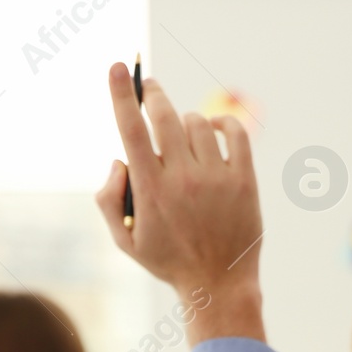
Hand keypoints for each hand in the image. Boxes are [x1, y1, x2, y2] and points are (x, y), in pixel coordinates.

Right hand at [95, 62, 264, 343]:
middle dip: (154, 94)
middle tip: (149, 86)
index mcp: (150, 190)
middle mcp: (182, 178)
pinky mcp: (244, 180)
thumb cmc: (168, 261)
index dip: (123, 95)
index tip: (118, 67)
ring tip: (181, 135)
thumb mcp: (124, 241)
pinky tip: (215, 129)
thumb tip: (118, 160)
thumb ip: (108, 198)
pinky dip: (223, 123)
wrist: (218, 284)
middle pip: (165, 116)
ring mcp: (216, 177)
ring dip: (185, 120)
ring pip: (197, 123)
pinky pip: (235, 132)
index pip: (131, 130)